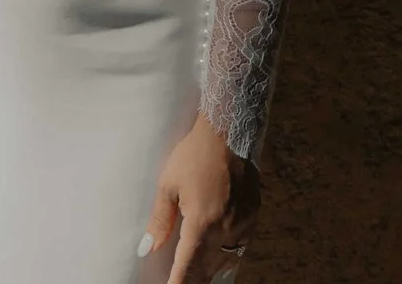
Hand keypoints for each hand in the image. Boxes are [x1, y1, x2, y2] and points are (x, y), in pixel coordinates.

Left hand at [138, 113, 259, 283]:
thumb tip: (147, 248)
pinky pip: (239, 246)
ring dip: (208, 270)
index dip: (178, 283)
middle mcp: (226, 228)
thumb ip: (159, 220)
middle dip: (192, 280)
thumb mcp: (168, 185)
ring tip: (194, 276)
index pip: (187, 266)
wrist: (229, 132)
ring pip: (225, 260)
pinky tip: (215, 256)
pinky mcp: (253, 216)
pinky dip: (225, 255)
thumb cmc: (194, 155)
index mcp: (203, 222)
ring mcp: (244, 224)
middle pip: (207, 268)